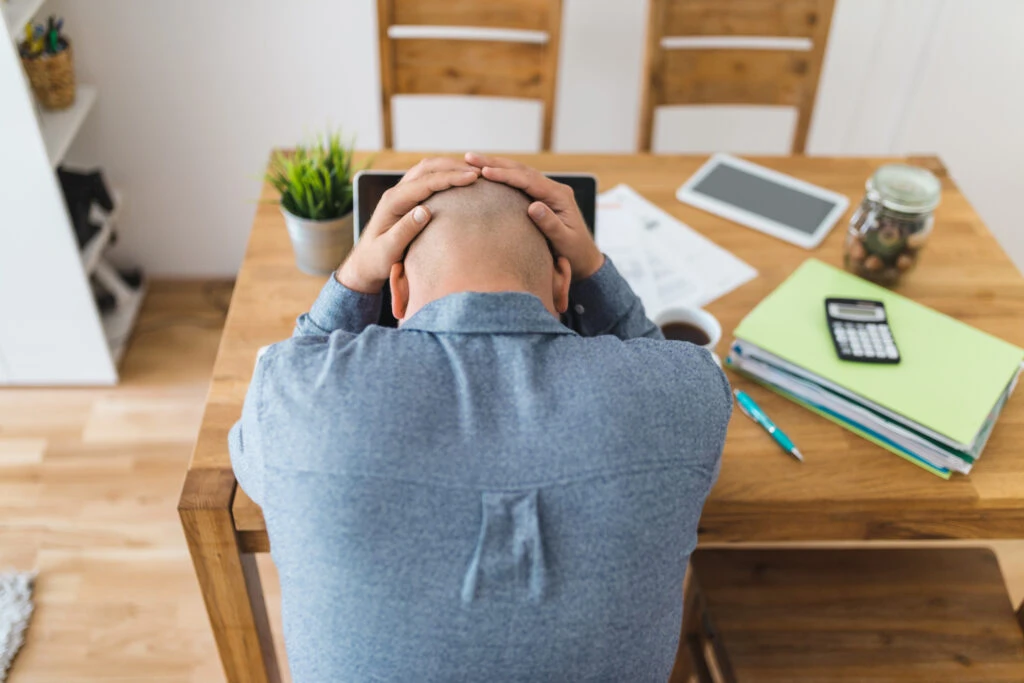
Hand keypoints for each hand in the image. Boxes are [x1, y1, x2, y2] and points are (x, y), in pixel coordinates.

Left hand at [337, 158, 478, 292]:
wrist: (365, 263)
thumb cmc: (376, 260)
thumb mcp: (388, 250)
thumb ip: (405, 230)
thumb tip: (425, 210)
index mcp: (393, 201)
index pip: (426, 182)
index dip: (450, 177)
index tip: (473, 177)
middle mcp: (396, 192)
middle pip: (427, 168)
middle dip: (454, 166)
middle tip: (479, 170)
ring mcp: (401, 194)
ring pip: (428, 170)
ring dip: (450, 167)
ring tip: (474, 171)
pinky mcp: (407, 199)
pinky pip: (427, 180)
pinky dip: (445, 175)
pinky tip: (460, 181)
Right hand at [465, 152, 603, 279]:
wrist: (585, 259)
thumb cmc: (575, 253)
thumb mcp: (565, 241)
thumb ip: (550, 224)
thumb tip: (533, 206)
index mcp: (560, 196)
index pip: (528, 180)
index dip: (505, 175)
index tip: (484, 172)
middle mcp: (554, 189)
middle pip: (521, 170)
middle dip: (494, 163)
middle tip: (469, 157)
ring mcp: (548, 192)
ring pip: (519, 173)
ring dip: (496, 166)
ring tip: (471, 161)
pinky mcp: (542, 197)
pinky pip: (520, 182)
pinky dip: (502, 176)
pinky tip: (486, 174)